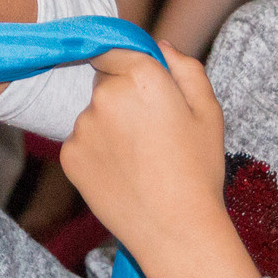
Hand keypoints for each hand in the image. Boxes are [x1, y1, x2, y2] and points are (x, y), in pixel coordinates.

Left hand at [58, 50, 228, 262]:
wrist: (175, 230)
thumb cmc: (198, 170)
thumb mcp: (209, 113)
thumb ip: (186, 69)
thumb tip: (160, 47)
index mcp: (142, 76)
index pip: (116, 47)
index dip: (125, 62)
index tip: (136, 80)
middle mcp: (105, 95)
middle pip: (105, 82)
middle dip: (122, 97)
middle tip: (151, 131)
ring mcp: (82, 126)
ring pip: (93, 115)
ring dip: (108, 126)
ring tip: (139, 159)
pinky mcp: (69, 155)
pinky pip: (81, 142)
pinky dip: (97, 152)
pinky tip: (123, 173)